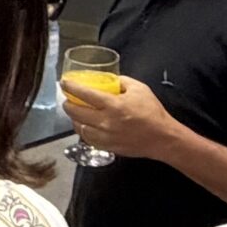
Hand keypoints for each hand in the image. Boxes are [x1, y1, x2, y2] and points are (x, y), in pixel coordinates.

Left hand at [60, 74, 183, 161]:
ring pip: (79, 127)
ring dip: (74, 119)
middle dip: (67, 104)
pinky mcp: (107, 146)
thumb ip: (122, 82)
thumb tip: (110, 79)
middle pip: (76, 112)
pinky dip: (83, 131)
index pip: (85, 94)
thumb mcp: (140, 89)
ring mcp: (105, 136)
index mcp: (113, 105)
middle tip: (67, 99)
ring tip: (75, 113)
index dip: (72, 87)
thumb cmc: (152, 112)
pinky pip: (87, 139)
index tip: (64, 83)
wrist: (162, 138)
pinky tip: (84, 126)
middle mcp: (105, 121)